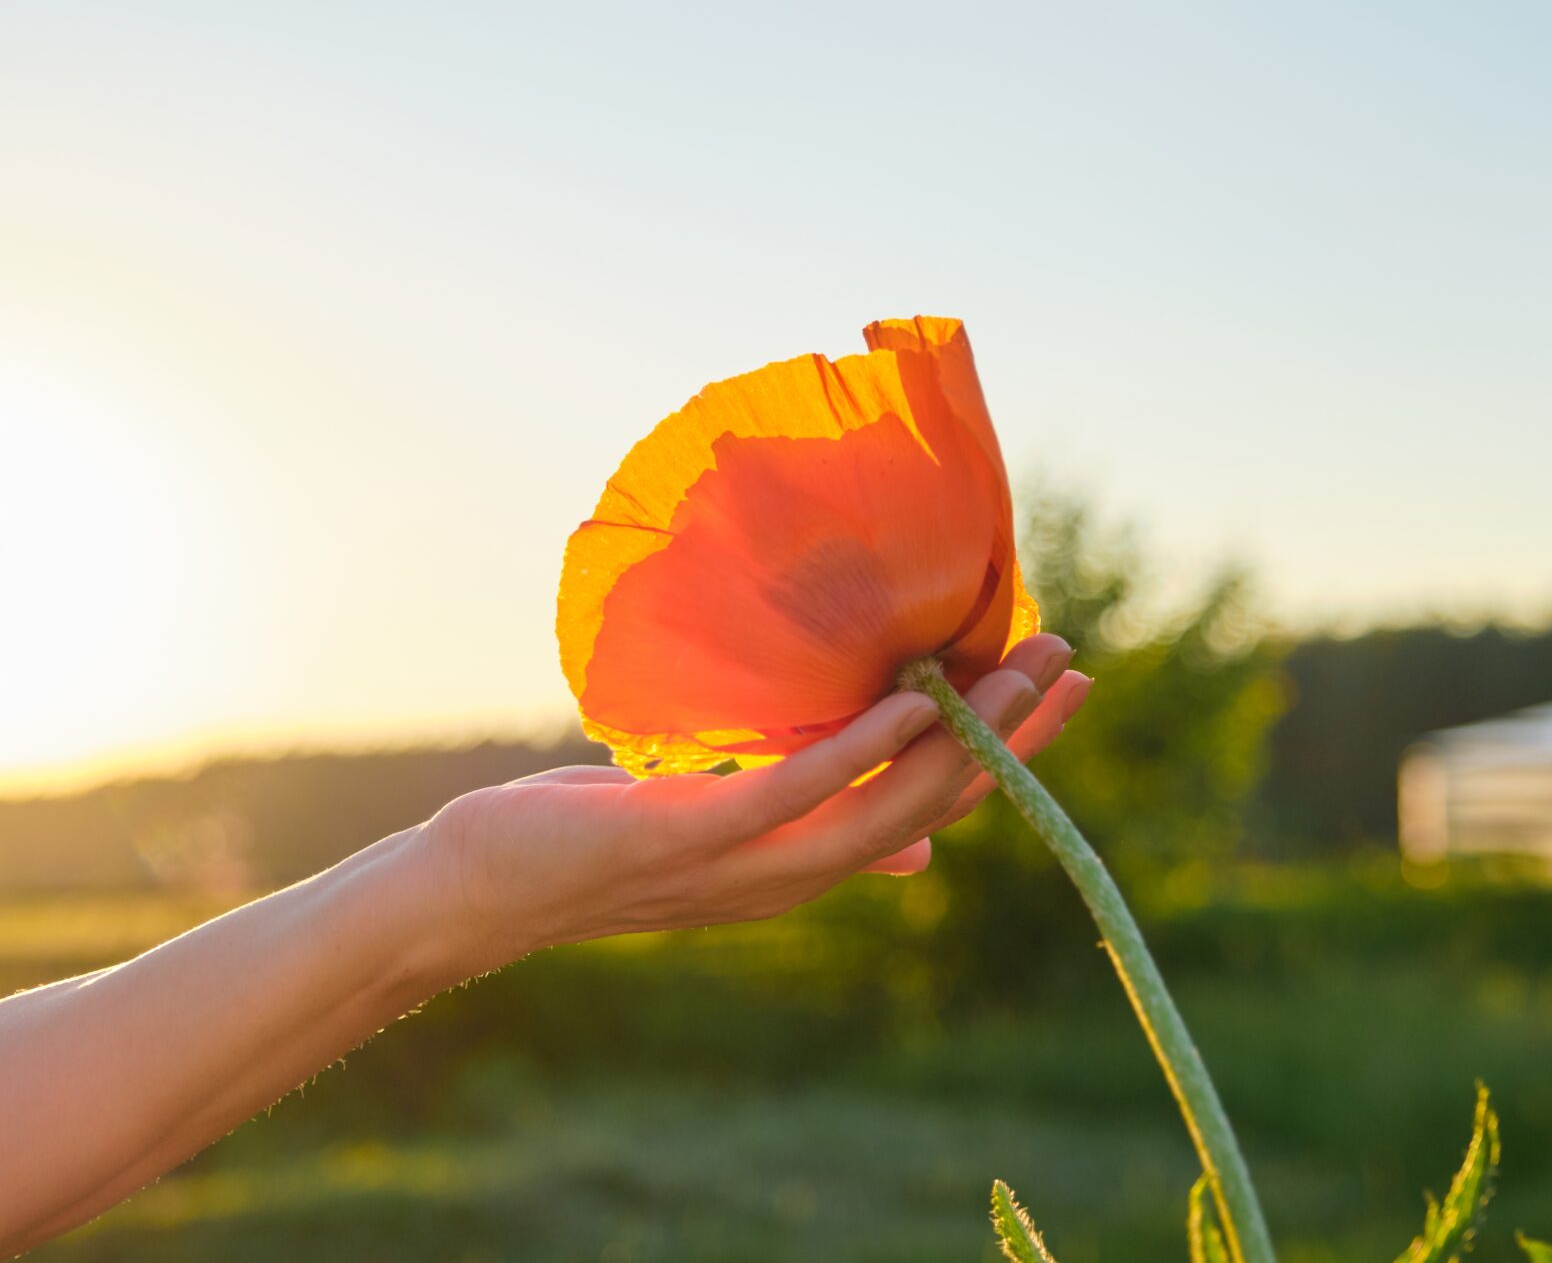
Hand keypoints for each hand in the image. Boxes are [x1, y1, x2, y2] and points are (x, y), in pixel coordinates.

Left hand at [419, 634, 1089, 962]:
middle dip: (1010, 740)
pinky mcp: (697, 835)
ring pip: (887, 808)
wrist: (482, 892)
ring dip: (961, 736)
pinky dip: (862, 747)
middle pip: (936, 811)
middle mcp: (794, 878)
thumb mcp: (718, 834)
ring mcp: (748, 864)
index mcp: (804, 868)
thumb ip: (810, 827)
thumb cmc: (594, 845)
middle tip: (1069, 660)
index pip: (935, 815)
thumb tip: (913, 844)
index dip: (1008, 759)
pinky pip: (798, 790)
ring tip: (1014, 667)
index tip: (1062, 689)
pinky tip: (907, 696)